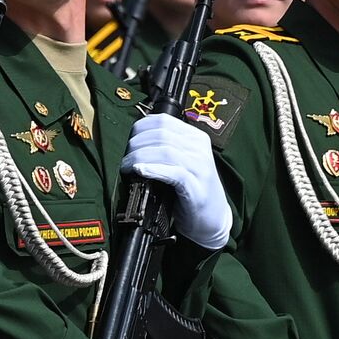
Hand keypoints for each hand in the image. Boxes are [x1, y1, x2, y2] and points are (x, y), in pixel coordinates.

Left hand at [121, 114, 231, 249]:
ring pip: (165, 151)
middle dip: (136, 145)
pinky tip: (141, 172)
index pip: (162, 120)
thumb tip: (135, 142)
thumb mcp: (183, 162)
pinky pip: (174, 172)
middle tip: (125, 160)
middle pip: (161, 134)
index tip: (129, 143)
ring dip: (140, 157)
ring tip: (127, 168)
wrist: (213, 218)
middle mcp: (200, 148)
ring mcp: (200, 167)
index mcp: (196, 137)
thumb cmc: (192, 190)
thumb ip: (166, 148)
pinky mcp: (196, 187)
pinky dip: (154, 170)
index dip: (140, 129)